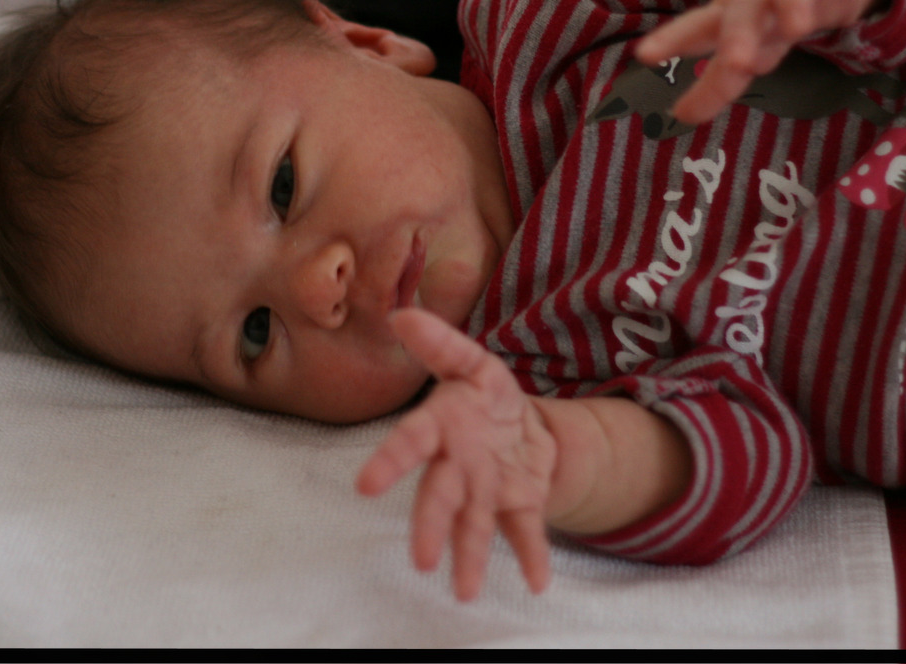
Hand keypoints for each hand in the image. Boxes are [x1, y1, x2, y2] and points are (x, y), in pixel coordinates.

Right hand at [356, 309, 555, 600]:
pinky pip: (525, 530)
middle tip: (422, 559)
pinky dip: (531, 555)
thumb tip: (402, 315)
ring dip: (470, 555)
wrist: (524, 427)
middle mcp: (459, 464)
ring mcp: (488, 488)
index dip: (391, 461)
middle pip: (441, 493)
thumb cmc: (486, 396)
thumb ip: (440, 343)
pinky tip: (539, 580)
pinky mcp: (520, 504)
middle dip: (431, 524)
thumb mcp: (471, 362)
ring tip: (464, 590)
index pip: (413, 442)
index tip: (366, 486)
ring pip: (476, 522)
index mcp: (443, 425)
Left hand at [635, 0, 887, 124]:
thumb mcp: (741, 51)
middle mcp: (754, 2)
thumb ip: (715, 84)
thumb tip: (678, 117)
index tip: (644, 55)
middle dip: (738, 39)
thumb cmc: (761, 21)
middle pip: (740, 17)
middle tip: (737, 63)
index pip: (694, 32)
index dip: (671, 43)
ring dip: (792, 6)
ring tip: (800, 27)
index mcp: (726, 21)